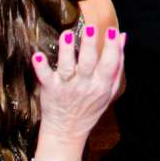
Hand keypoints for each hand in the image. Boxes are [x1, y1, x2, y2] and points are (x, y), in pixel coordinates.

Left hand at [32, 20, 123, 158]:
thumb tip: (122, 37)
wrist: (67, 132)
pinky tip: (38, 56)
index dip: (112, 47)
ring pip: (67, 67)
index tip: (112, 31)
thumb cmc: (90, 107)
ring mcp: (67, 87)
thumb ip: (117, 64)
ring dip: (66, 51)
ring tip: (67, 35)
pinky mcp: (50, 90)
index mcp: (101, 85)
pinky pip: (45, 77)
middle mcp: (85, 85)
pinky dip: (41, 67)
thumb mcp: (109, 90)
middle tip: (90, 28)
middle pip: (88, 62)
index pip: (110, 64)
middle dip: (90, 45)